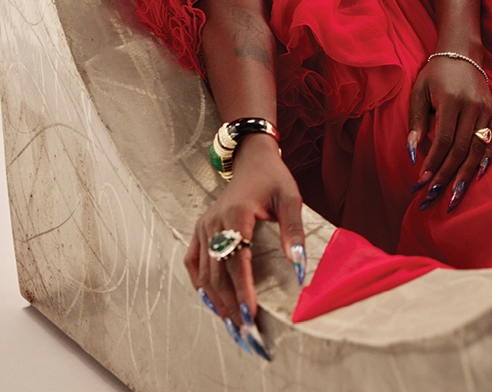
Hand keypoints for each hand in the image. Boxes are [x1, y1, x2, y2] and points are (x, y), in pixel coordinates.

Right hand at [184, 134, 305, 358]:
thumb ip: (294, 230)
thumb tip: (297, 265)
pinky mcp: (201, 229)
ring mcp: (204, 226)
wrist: (252, 160)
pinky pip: (193, 263)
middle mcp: (214, 222)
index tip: (250, 314)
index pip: (237, 260)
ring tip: (233, 324)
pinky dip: (200, 285)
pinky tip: (211, 302)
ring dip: (217, 300)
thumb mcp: (291, 197)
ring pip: (204, 273)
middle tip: (246, 331)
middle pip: (218, 272)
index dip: (242, 289)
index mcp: (236, 214)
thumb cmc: (273, 178)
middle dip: (230, 304)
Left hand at [407, 55, 491, 212]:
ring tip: (454, 195)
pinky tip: (477, 176)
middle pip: (461, 150)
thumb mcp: (419, 91)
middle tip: (434, 195)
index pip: (444, 140)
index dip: (433, 163)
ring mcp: (486, 110)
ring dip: (465, 175)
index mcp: (451, 100)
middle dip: (447, 175)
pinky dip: (486, 160)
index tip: (422, 181)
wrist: (462, 54)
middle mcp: (472, 106)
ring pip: (478, 150)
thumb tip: (411, 153)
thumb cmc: (435, 74)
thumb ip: (416, 122)